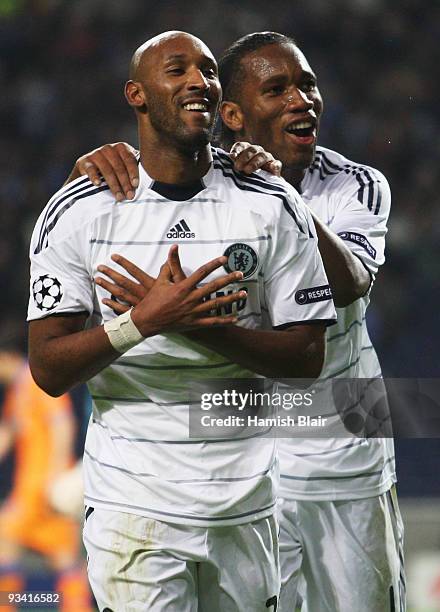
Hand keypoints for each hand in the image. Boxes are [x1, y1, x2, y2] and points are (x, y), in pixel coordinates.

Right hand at [75, 142, 138, 200]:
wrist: (89, 173)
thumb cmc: (113, 173)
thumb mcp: (124, 169)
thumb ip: (134, 171)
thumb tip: (151, 179)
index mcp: (121, 148)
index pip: (129, 159)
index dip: (133, 172)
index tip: (136, 185)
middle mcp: (109, 148)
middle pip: (119, 167)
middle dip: (125, 183)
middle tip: (130, 196)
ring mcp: (96, 154)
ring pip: (107, 170)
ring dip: (114, 185)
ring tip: (119, 197)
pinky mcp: (84, 161)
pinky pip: (91, 169)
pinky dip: (94, 177)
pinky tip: (98, 184)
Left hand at [95, 245, 188, 313]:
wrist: (183, 320)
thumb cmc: (183, 300)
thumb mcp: (181, 280)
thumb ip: (175, 264)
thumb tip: (174, 247)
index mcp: (151, 285)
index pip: (134, 271)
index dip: (124, 263)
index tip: (113, 256)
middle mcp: (143, 295)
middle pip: (123, 283)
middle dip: (111, 274)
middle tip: (99, 267)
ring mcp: (140, 306)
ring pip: (120, 295)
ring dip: (108, 287)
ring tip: (97, 280)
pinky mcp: (140, 315)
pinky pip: (123, 310)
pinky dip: (113, 305)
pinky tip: (105, 301)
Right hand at [96, 246, 245, 334]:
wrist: (146, 321)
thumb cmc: (152, 301)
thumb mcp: (159, 282)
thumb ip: (168, 266)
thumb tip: (172, 249)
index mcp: (183, 287)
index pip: (202, 272)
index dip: (214, 264)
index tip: (224, 259)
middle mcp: (190, 298)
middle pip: (214, 286)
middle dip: (229, 279)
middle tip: (241, 274)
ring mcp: (193, 312)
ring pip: (216, 304)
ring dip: (231, 298)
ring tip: (244, 294)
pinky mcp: (194, 323)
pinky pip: (212, 322)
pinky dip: (224, 320)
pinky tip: (235, 317)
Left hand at [229, 142, 281, 175]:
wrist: (261, 187)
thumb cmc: (246, 178)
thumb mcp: (237, 171)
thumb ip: (234, 165)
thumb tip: (229, 160)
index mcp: (247, 151)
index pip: (242, 145)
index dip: (237, 150)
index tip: (232, 157)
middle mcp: (257, 152)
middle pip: (252, 150)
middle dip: (244, 158)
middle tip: (237, 167)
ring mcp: (268, 159)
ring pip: (263, 156)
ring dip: (255, 163)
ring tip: (247, 171)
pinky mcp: (275, 167)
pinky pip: (277, 164)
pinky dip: (275, 165)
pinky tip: (272, 167)